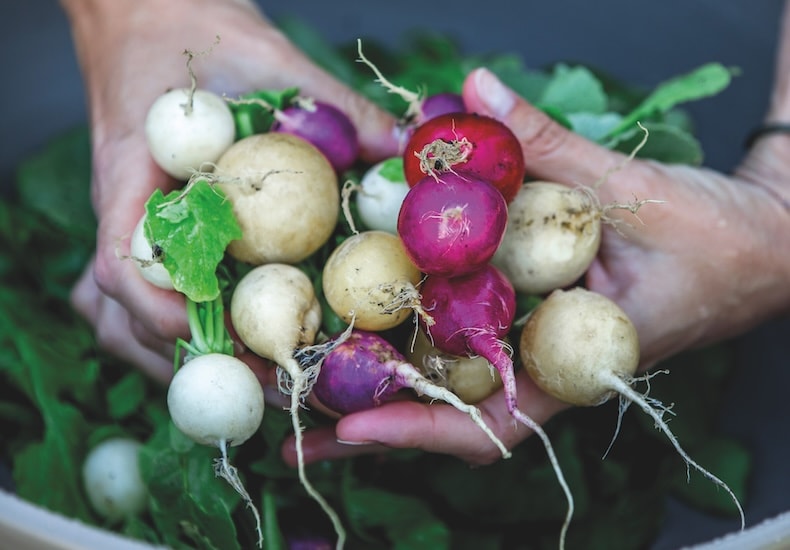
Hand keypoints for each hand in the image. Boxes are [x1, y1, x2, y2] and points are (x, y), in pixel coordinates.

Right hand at [62, 0, 397, 380]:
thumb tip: (406, 147)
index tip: (218, 338)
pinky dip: (170, 332)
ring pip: (117, 318)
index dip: (162, 312)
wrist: (147, 13)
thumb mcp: (267, 57)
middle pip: (119, 313)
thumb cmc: (193, 29)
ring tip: (247, 382)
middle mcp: (122, 213)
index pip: (123, 261)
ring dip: (172, 360)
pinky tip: (222, 344)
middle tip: (264, 382)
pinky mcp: (145, 230)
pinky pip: (137, 297)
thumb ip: (333, 104)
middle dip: (184, 361)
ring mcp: (127, 227)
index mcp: (133, 174)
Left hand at [284, 67, 789, 466]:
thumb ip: (547, 143)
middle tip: (292, 434)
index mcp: (579, 361)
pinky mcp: (533, 318)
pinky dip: (418, 338)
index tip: (349, 427)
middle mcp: (549, 365)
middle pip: (451, 418)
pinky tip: (367, 327)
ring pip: (453, 386)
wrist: (763, 244)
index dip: (420, 429)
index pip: (493, 421)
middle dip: (375, 428)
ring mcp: (538, 346)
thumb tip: (473, 89)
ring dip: (382, 390)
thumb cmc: (715, 236)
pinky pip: (469, 339)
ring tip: (305, 393)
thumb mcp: (633, 188)